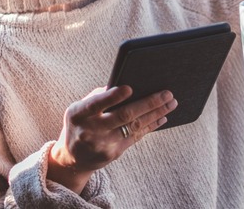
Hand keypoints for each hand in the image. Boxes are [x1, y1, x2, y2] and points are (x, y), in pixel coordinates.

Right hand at [47, 86, 176, 192]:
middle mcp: (90, 130)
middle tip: (167, 94)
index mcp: (78, 114)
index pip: (96, 104)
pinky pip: (136, 137)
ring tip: (171, 103)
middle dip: (148, 103)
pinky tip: (161, 117)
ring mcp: (103, 144)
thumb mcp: (79, 109)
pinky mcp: (114, 153)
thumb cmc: (80, 123)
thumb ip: (98, 97)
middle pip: (123, 116)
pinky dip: (150, 125)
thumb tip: (126, 85)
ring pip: (134, 126)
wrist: (73, 158)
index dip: (113, 96)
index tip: (129, 88)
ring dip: (155, 114)